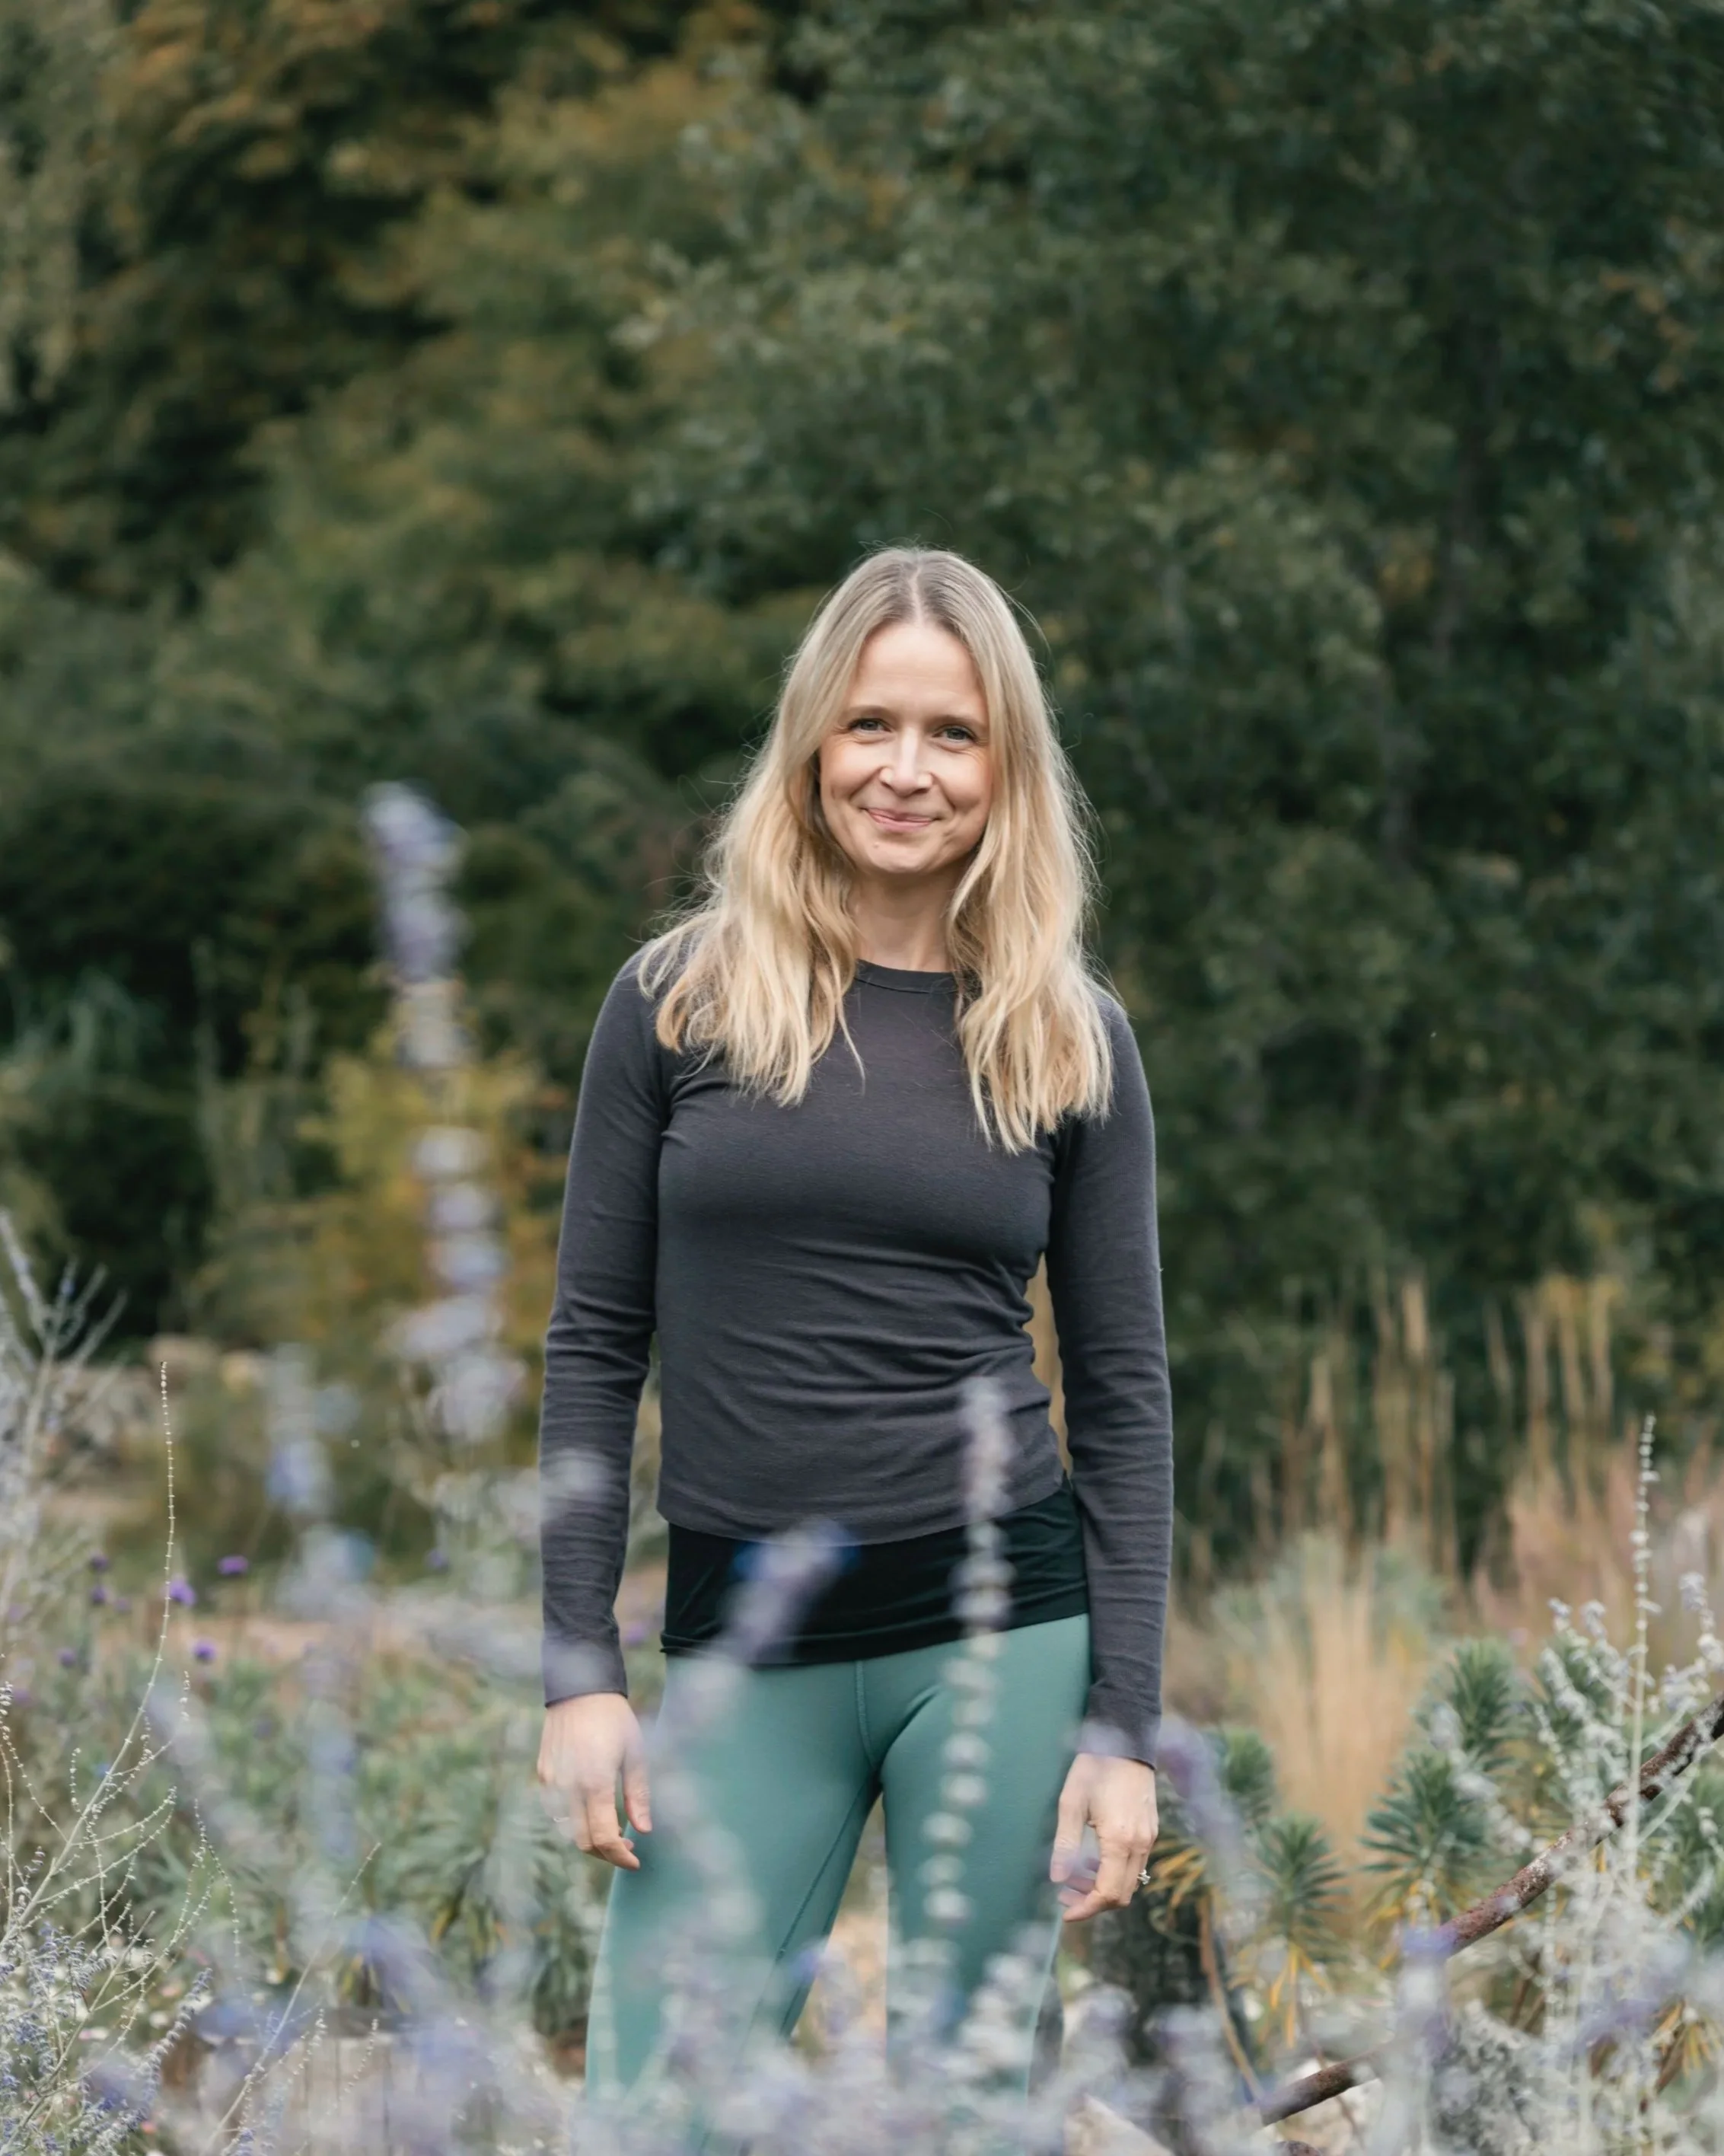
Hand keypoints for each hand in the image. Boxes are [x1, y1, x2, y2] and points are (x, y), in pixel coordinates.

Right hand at [537, 1693, 650, 1869]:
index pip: (604, 1838)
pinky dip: (573, 1820)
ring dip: (589, 1838)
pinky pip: (555, 1811)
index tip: (635, 1862)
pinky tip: (591, 1809)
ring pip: (566, 1830)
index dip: (620, 1857)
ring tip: (611, 1829)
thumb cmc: (614, 1719)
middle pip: (583, 1842)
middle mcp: (568, 1787)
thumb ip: (639, 1796)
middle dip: (606, 1853)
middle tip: (627, 1846)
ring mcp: (552, 1782)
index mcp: (595, 1782)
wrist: (580, 1687)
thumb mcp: (635, 1754)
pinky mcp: (543, 1775)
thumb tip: (644, 1830)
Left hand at [1050, 1752, 1157, 1921]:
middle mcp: (1140, 1844)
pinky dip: (1114, 1871)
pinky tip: (1093, 1859)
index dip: (1086, 1909)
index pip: (1108, 1893)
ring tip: (1074, 1877)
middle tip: (1065, 1895)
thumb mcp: (1071, 1802)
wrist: (1127, 1740)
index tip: (1066, 1912)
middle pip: (1122, 1894)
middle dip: (1093, 1902)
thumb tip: (1057, 1878)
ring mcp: (1149, 1838)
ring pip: (1130, 1881)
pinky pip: (1135, 1864)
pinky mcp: (1151, 1830)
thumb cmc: (1095, 1767)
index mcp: (1120, 1841)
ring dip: (1103, 1887)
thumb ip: (1065, 1844)